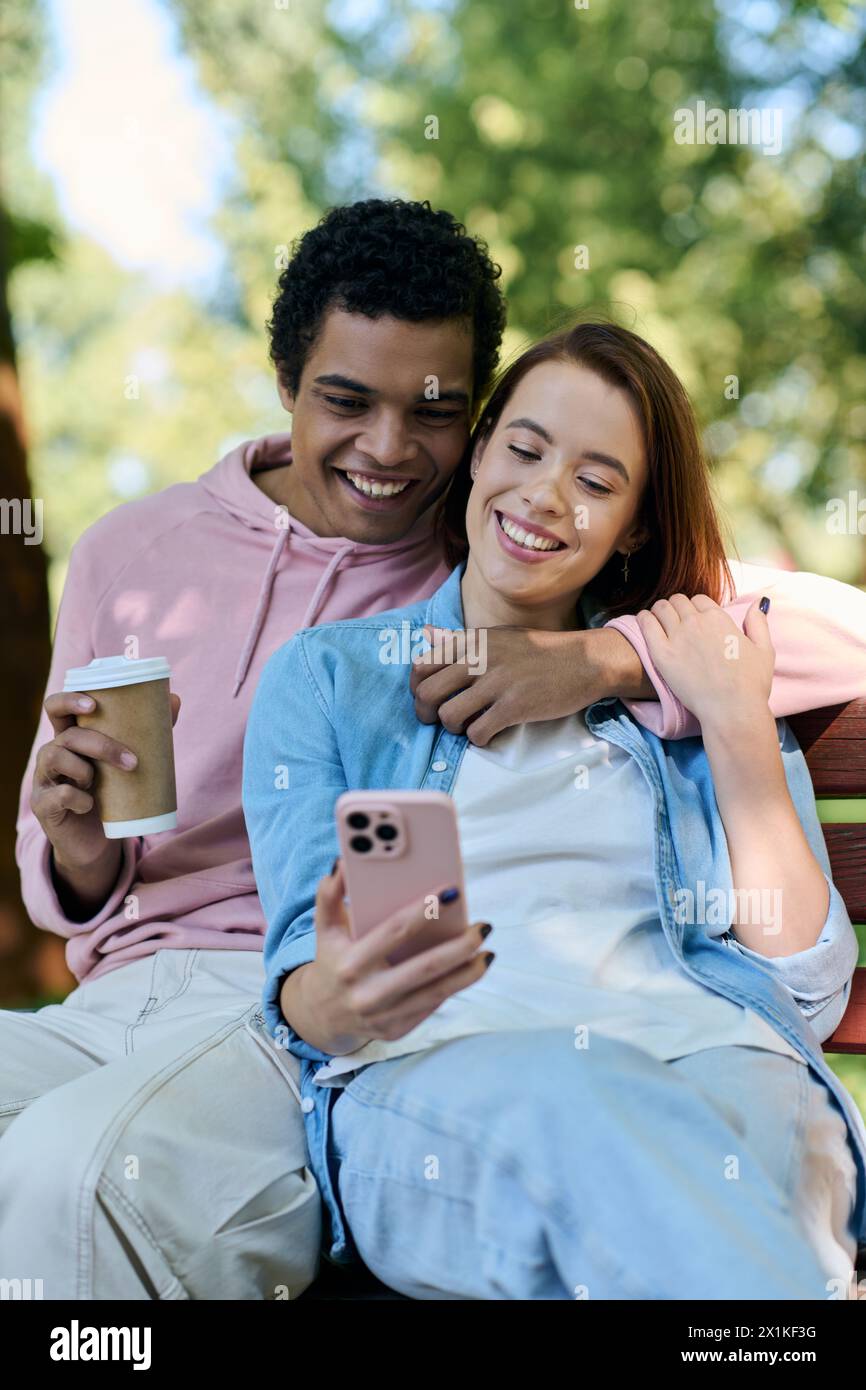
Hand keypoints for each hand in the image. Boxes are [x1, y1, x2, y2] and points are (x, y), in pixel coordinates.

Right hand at [31, 689, 181, 869]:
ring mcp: (43, 779)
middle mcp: (51, 753)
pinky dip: (79, 799)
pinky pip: (58, 795)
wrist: (96, 841)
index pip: (56, 708)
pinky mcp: (43, 805)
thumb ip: (148, 733)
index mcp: (70, 738)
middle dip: (101, 745)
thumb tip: (175, 699)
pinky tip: (90, 805)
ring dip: (85, 769)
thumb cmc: (111, 795)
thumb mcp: (126, 763)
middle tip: (132, 761)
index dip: (69, 699)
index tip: (93, 704)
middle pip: (67, 735)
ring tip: (99, 784)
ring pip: (56, 756)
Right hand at [299, 860, 493, 1053]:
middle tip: (484, 928)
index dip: (425, 910)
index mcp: (351, 963)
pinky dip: (453, 987)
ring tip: (488, 952)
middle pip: (424, 967)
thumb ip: (329, 895)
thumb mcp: (325, 929)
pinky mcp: (396, 1031)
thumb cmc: (331, 961)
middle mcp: (367, 994)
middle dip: (460, 947)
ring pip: (436, 992)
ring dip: (468, 972)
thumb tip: (341, 863)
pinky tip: (468, 969)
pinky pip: (431, 1006)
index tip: (452, 892)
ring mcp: (383, 1017)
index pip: (394, 931)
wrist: (321, 1015)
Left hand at [409, 623, 643, 746]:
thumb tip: (426, 637)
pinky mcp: (514, 706)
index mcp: (472, 641)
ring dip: (454, 728)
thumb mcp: (498, 637)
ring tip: (469, 725)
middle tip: (441, 720)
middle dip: (426, 714)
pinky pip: (477, 733)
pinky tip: (491, 732)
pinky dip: (479, 739)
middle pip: (427, 693)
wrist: (584, 661)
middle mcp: (479, 658)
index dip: (417, 688)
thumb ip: (461, 640)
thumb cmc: (540, 652)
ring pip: (448, 716)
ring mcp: (496, 682)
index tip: (430, 698)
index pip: (421, 665)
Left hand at [635, 595, 773, 726]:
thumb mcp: (764, 649)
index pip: (699, 599)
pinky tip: (645, 622)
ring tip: (659, 621)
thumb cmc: (750, 683)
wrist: (732, 709)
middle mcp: (696, 622)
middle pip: (678, 601)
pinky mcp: (662, 654)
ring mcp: (677, 637)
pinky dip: (644, 619)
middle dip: (677, 608)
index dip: (696, 608)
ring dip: (660, 611)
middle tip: (675, 621)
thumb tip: (758, 602)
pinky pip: (646, 624)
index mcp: (719, 618)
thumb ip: (758, 623)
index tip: (694, 619)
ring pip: (661, 609)